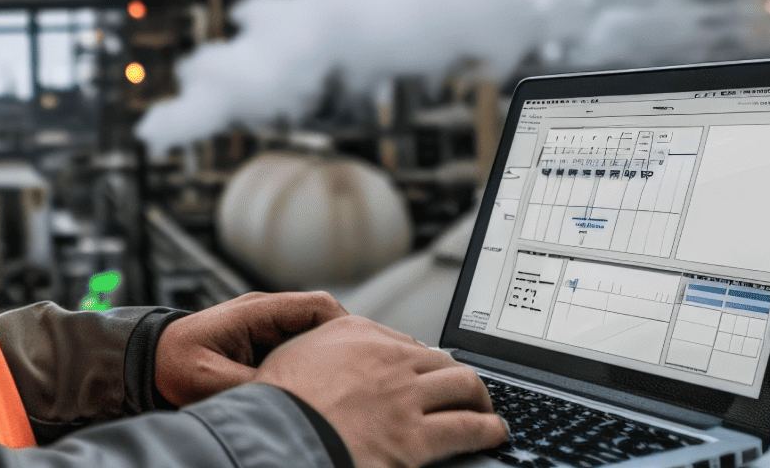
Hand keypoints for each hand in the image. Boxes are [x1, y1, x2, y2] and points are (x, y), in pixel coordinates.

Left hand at [155, 291, 346, 406]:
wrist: (147, 363)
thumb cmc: (173, 365)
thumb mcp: (210, 380)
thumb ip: (253, 384)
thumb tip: (292, 396)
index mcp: (257, 311)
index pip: (316, 306)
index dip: (345, 327)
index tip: (362, 355)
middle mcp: (265, 315)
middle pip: (322, 321)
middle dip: (343, 345)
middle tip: (361, 377)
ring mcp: (265, 330)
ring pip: (312, 338)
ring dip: (327, 358)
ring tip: (344, 387)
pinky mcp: (262, 348)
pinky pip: (297, 351)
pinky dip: (311, 367)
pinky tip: (318, 392)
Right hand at [254, 314, 507, 467]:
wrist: (275, 436)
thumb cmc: (274, 404)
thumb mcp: (288, 357)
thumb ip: (317, 349)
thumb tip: (325, 355)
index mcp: (354, 333)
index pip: (404, 341)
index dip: (421, 360)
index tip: (427, 370)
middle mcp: (386, 357)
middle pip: (440, 359)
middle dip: (456, 375)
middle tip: (464, 389)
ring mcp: (404, 396)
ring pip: (463, 385)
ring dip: (479, 398)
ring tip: (486, 409)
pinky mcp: (415, 436)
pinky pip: (468, 427)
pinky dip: (488, 429)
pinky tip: (494, 433)